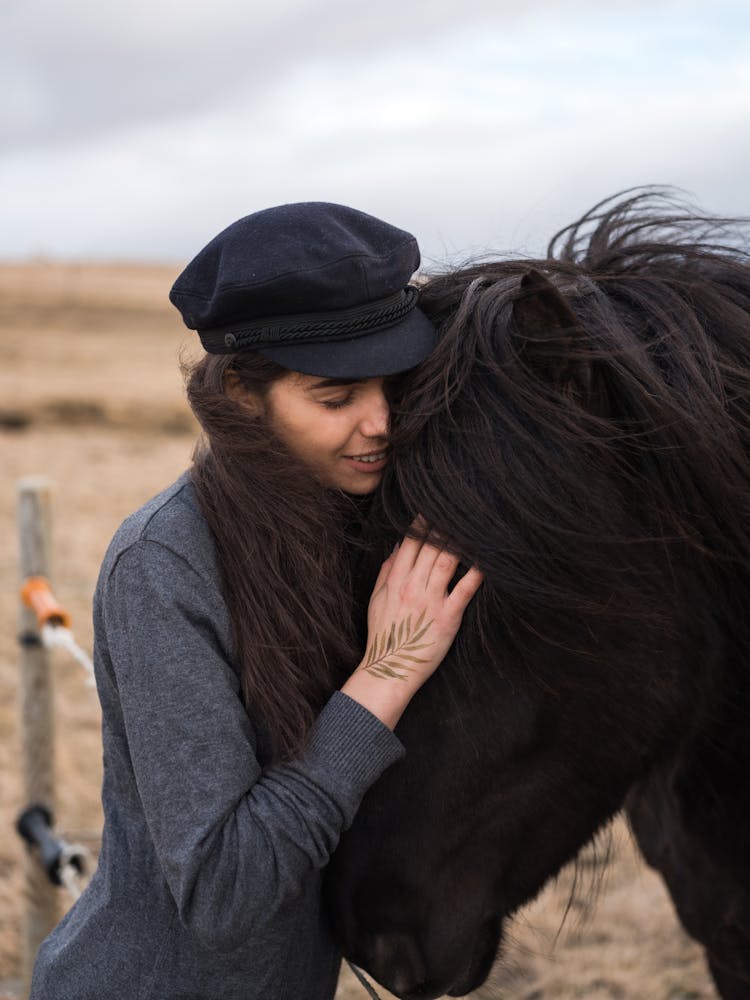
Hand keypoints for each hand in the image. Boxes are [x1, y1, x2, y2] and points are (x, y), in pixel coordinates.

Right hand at [341, 526, 482, 728]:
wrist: (390, 668)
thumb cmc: (385, 635)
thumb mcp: (376, 601)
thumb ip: (387, 571)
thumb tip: (397, 546)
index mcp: (395, 581)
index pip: (410, 543)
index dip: (421, 523)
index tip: (432, 506)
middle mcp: (413, 587)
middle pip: (430, 547)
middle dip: (443, 525)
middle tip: (457, 507)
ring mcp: (431, 601)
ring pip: (447, 561)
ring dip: (459, 541)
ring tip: (471, 524)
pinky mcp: (448, 617)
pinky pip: (464, 590)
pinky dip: (475, 573)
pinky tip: (485, 559)